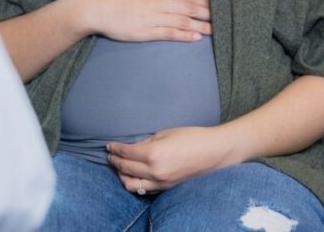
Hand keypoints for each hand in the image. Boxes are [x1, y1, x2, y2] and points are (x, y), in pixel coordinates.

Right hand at [82, 0, 210, 41]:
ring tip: (216, 29)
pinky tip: (196, 37)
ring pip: (182, 21)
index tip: (218, 5)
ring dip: (201, 25)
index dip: (204, 2)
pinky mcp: (145, 32)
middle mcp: (157, 2)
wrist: (96, 7)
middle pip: (188, 8)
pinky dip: (184, 34)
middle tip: (225, 17)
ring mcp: (152, 17)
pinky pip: (168, 33)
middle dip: (208, 13)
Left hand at [107, 126, 236, 193]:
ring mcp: (161, 182)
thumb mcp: (167, 133)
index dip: (115, 149)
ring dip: (122, 175)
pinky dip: (135, 183)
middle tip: (110, 155)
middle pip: (125, 168)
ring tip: (120, 167)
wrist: (214, 152)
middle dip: (115, 161)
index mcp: (153, 153)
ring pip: (131, 184)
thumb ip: (148, 141)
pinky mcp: (167, 188)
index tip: (109, 146)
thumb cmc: (193, 137)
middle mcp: (154, 171)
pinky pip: (144, 189)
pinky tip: (134, 176)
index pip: (126, 153)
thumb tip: (135, 146)